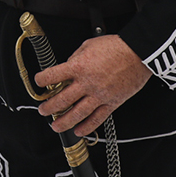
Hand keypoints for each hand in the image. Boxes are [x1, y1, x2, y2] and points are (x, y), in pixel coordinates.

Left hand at [35, 35, 152, 136]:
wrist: (138, 53)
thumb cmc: (115, 46)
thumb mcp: (87, 45)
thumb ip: (75, 58)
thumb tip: (66, 67)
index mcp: (78, 66)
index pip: (52, 76)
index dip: (41, 80)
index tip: (38, 83)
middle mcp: (86, 83)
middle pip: (62, 100)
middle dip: (49, 107)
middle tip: (43, 110)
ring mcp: (99, 95)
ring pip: (77, 114)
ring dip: (64, 122)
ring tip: (55, 126)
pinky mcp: (112, 103)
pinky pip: (97, 119)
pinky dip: (87, 127)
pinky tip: (79, 131)